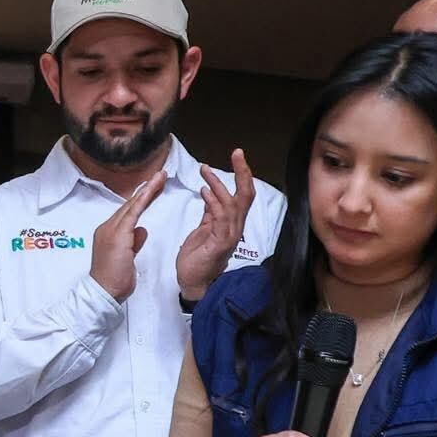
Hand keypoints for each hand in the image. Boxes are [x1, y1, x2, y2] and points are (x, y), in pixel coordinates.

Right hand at [88, 170, 165, 300]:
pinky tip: (152, 190)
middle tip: (161, 175)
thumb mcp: (128, 258)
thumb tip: (141, 230)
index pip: (128, 212)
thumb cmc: (114, 280)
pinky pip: (133, 213)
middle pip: (130, 205)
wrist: (103, 292)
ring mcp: (110, 230)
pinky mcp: (117, 235)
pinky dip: (143, 200)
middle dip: (146, 189)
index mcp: (109, 234)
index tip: (154, 188)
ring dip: (147, 190)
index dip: (142, 199)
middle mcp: (107, 228)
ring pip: (131, 205)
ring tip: (161, 177)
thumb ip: (134, 242)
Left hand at [177, 148, 256, 301]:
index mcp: (231, 223)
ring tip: (205, 171)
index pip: (242, 195)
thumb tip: (210, 193)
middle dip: (243, 172)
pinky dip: (213, 203)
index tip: (236, 156)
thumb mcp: (202, 230)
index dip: (242, 175)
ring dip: (218, 185)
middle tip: (237, 153)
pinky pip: (220, 218)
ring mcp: (229, 236)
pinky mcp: (220, 243)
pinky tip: (203, 191)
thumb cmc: (196, 258)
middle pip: (246, 195)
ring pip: (231, 204)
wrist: (191, 283)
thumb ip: (209, 213)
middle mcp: (235, 228)